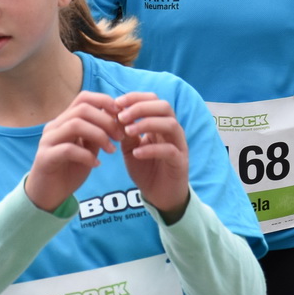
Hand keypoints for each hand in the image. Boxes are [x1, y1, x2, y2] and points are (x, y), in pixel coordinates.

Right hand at [25, 91, 124, 211]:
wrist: (47, 195)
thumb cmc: (70, 169)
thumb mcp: (88, 148)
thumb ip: (98, 133)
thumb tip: (118, 119)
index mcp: (65, 120)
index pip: (84, 98)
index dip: (105, 101)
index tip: (121, 115)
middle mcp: (54, 126)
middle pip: (82, 109)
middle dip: (106, 120)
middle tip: (121, 136)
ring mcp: (48, 141)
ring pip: (75, 125)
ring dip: (100, 135)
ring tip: (112, 150)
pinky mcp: (45, 158)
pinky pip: (68, 149)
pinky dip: (87, 155)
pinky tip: (96, 164)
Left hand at [115, 91, 191, 217]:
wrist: (160, 196)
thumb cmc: (147, 170)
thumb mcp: (130, 149)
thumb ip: (125, 133)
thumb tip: (113, 114)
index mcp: (161, 124)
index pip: (153, 100)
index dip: (135, 97)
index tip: (116, 103)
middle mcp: (173, 131)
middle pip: (165, 107)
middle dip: (141, 108)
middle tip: (121, 117)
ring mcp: (179, 146)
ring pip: (170, 124)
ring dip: (147, 124)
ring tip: (127, 132)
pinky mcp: (180, 162)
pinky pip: (169, 150)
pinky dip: (151, 149)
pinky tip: (136, 153)